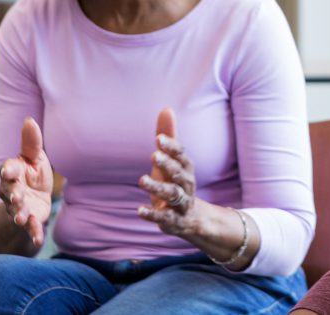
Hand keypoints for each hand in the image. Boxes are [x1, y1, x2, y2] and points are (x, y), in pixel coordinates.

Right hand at [0, 117, 53, 246]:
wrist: (33, 203)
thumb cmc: (32, 176)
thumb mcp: (34, 158)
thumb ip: (31, 142)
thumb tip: (29, 119)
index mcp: (14, 173)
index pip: (8, 170)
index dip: (8, 171)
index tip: (8, 171)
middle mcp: (12, 191)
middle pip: (9, 192)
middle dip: (13, 194)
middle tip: (18, 196)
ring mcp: (18, 208)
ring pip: (16, 211)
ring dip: (19, 214)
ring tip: (22, 217)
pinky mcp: (28, 222)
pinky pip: (29, 229)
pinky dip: (33, 233)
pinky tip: (39, 238)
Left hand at [137, 108, 198, 235]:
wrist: (190, 218)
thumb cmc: (175, 182)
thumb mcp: (170, 160)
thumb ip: (168, 136)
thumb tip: (166, 109)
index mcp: (186, 167)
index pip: (182, 155)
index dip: (172, 147)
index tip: (158, 139)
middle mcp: (187, 184)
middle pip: (179, 173)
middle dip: (168, 164)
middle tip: (153, 155)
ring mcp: (181, 203)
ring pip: (173, 194)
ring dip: (158, 188)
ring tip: (141, 180)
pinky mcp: (173, 220)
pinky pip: (165, 217)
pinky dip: (153, 214)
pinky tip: (139, 210)